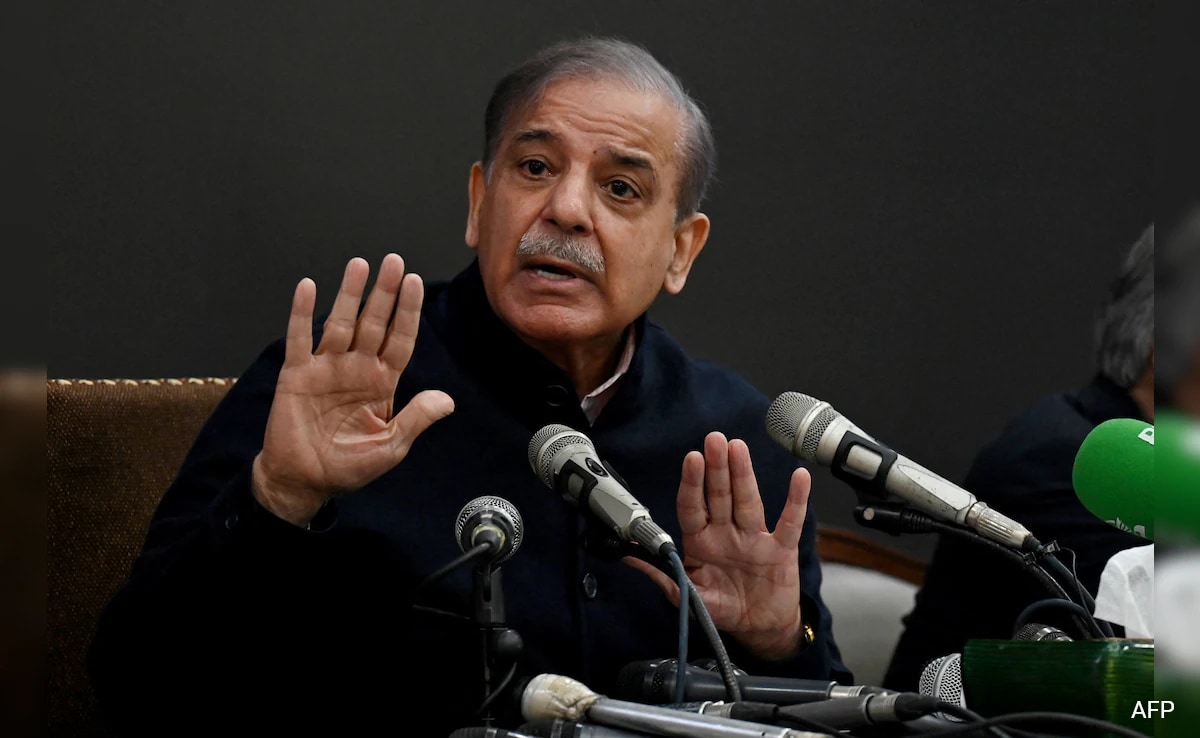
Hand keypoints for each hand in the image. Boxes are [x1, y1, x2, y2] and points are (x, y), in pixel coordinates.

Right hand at [252, 253, 454, 525]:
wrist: (304, 481)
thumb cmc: (348, 466)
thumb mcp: (390, 446)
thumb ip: (415, 419)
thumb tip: (447, 401)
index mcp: (381, 382)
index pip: (400, 339)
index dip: (407, 311)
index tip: (415, 282)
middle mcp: (355, 367)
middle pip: (373, 322)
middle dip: (384, 292)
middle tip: (394, 261)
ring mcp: (326, 368)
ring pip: (339, 322)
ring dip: (349, 294)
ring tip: (359, 265)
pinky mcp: (296, 374)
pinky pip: (299, 339)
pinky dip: (301, 313)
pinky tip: (308, 287)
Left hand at [626, 432, 810, 659]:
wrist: (760, 627)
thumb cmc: (724, 607)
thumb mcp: (691, 597)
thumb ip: (665, 576)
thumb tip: (630, 557)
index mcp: (702, 541)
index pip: (693, 507)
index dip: (692, 483)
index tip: (692, 459)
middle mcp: (726, 533)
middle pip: (720, 495)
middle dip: (717, 468)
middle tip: (714, 439)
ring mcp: (754, 538)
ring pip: (748, 501)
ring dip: (744, 474)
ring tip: (739, 448)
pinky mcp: (780, 549)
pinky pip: (789, 522)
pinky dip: (795, 500)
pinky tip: (799, 478)